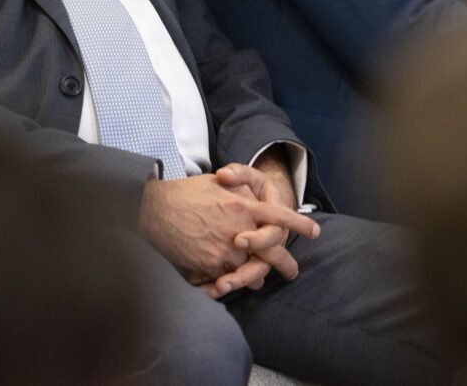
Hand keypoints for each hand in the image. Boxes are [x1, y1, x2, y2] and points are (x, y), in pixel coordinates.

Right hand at [137, 172, 318, 294]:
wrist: (152, 209)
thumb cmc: (181, 194)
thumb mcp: (214, 184)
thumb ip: (238, 192)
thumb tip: (253, 200)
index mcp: (242, 205)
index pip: (279, 216)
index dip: (297, 223)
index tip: (313, 230)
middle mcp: (239, 229)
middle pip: (272, 250)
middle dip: (284, 262)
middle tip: (291, 271)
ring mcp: (226, 250)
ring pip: (248, 268)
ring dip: (251, 275)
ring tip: (254, 280)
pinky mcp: (211, 265)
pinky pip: (226, 277)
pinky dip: (226, 279)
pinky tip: (224, 282)